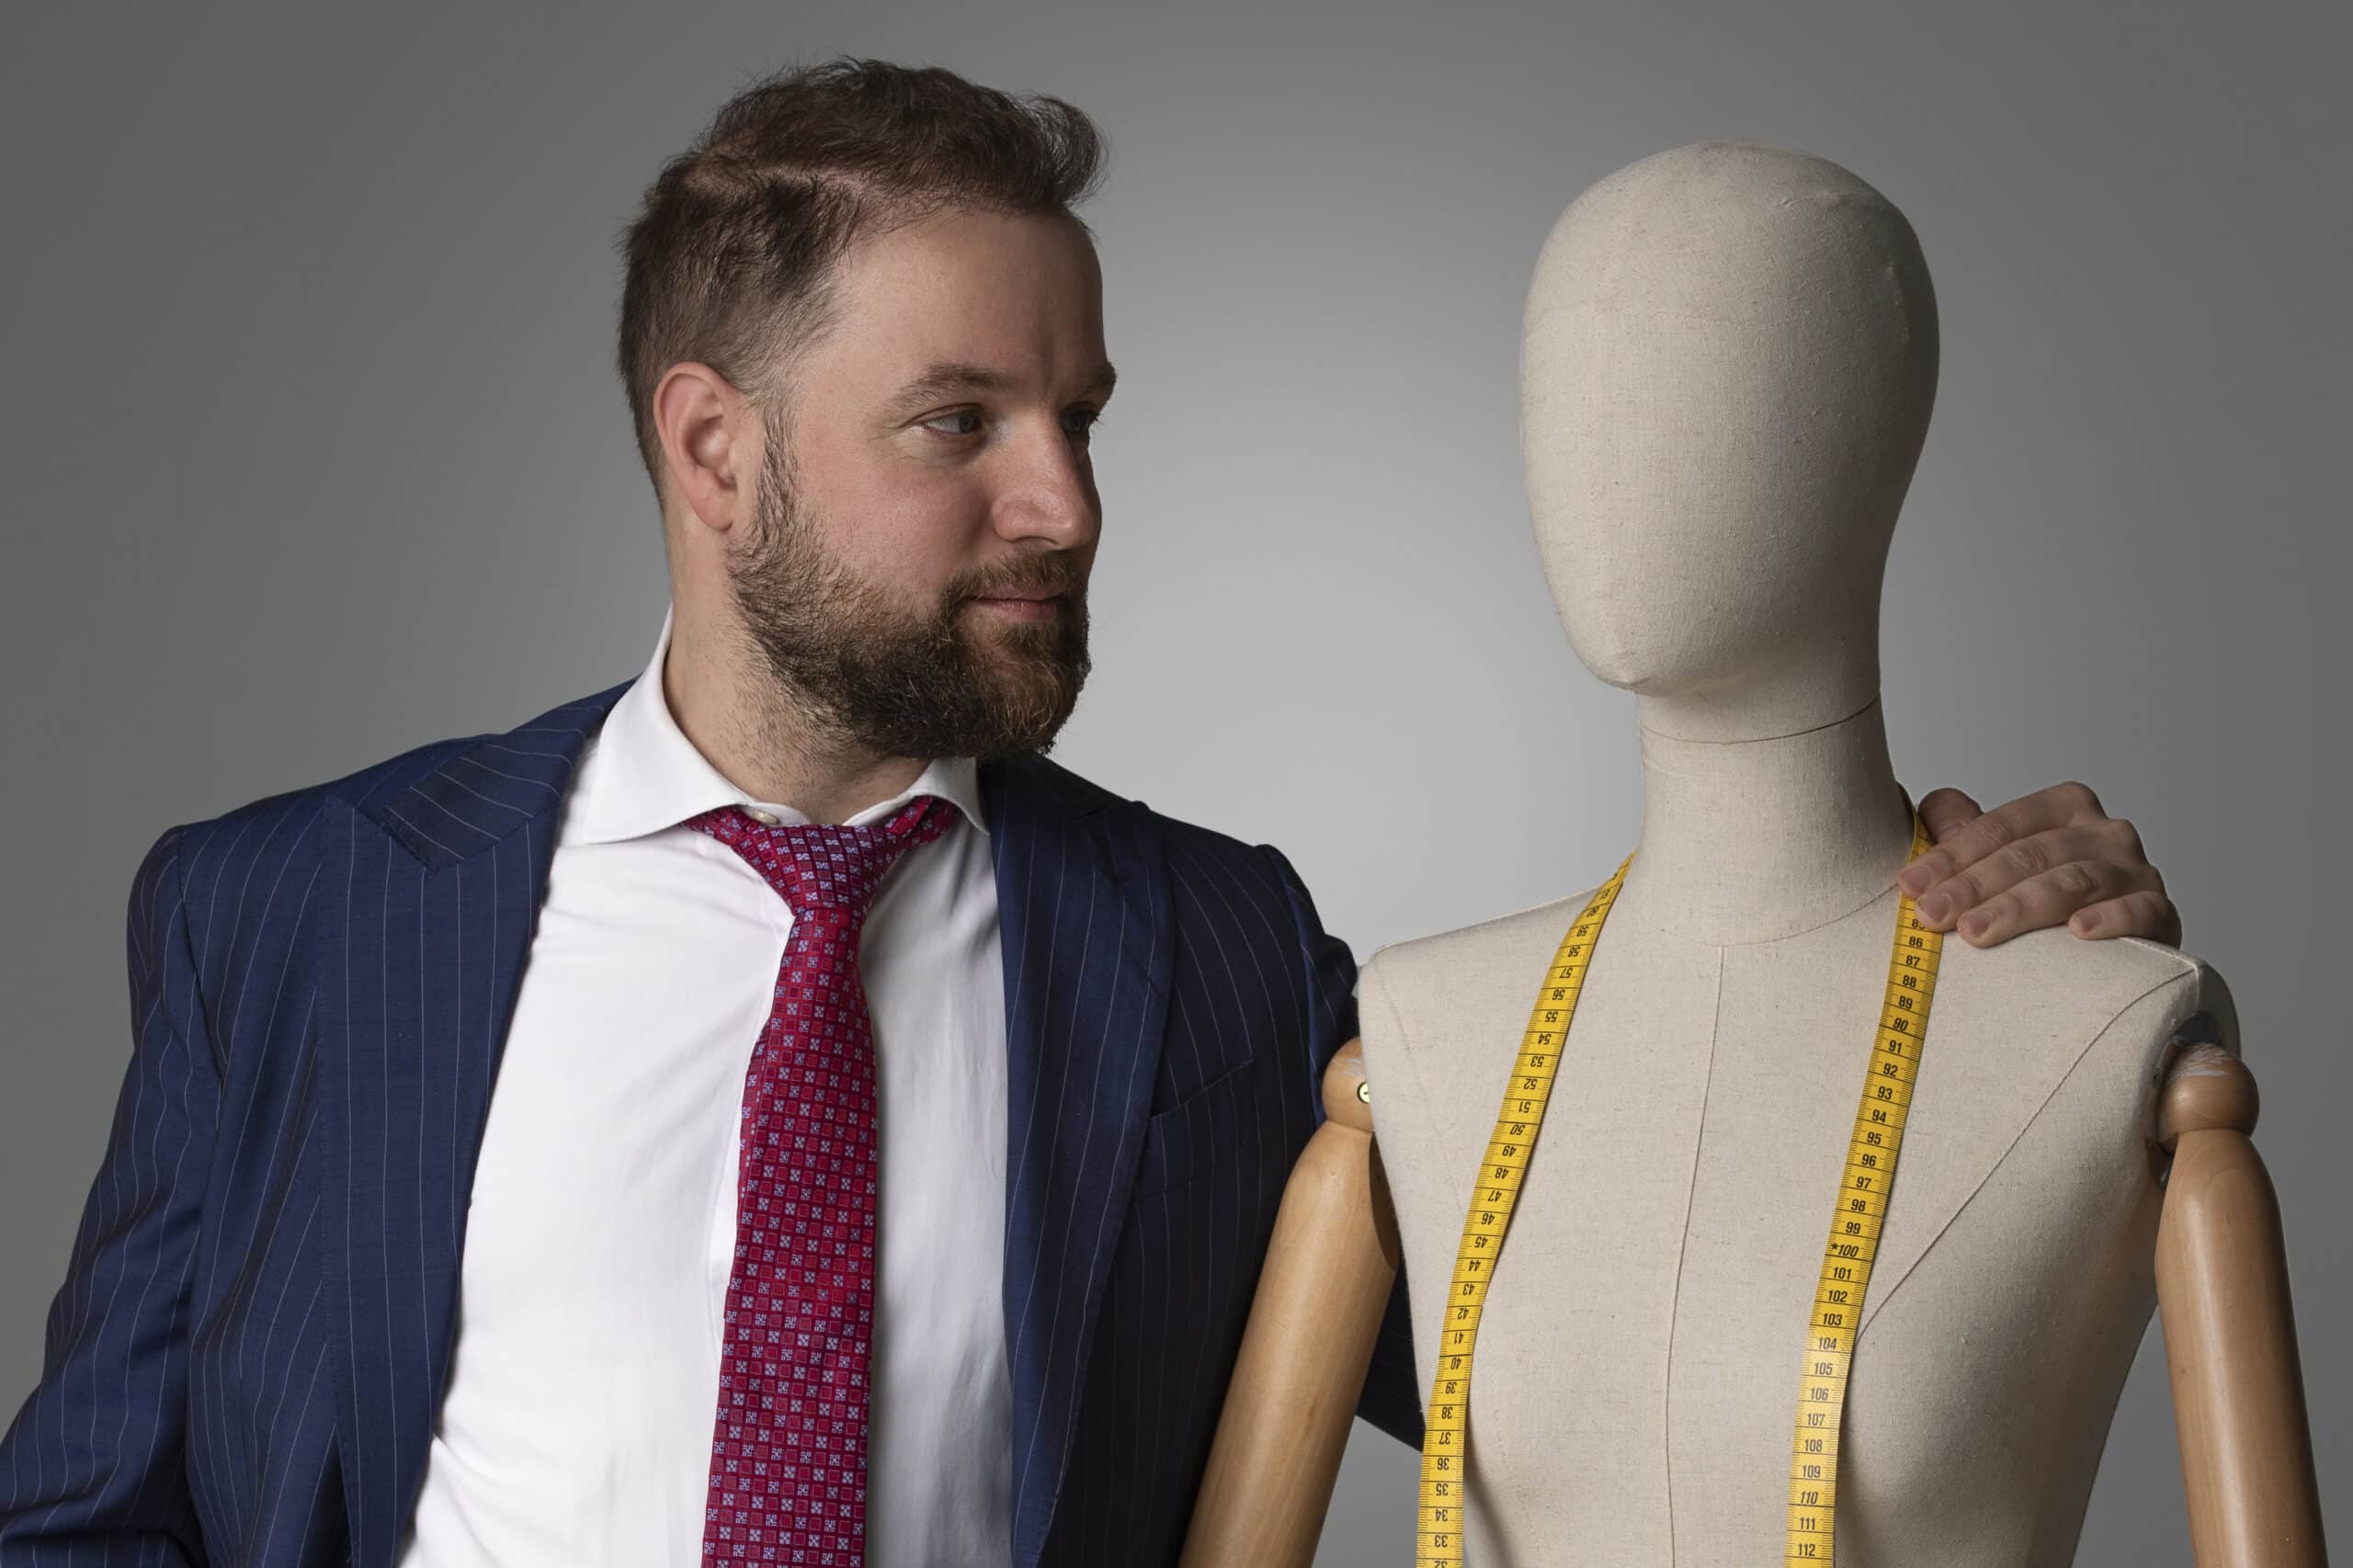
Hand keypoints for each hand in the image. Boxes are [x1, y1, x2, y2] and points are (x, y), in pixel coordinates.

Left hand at [1897, 782, 2180, 947]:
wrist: (2114, 954)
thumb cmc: (2044, 899)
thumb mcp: (2003, 860)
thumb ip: (1967, 833)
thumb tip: (1930, 808)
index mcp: (2064, 807)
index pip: (2001, 826)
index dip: (1951, 855)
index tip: (1910, 886)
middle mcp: (2105, 832)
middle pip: (2031, 853)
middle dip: (1974, 885)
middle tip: (1931, 916)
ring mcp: (2137, 872)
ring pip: (2074, 881)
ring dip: (2019, 907)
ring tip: (1975, 932)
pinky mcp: (2162, 914)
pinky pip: (2141, 911)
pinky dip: (2110, 918)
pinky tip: (2077, 931)